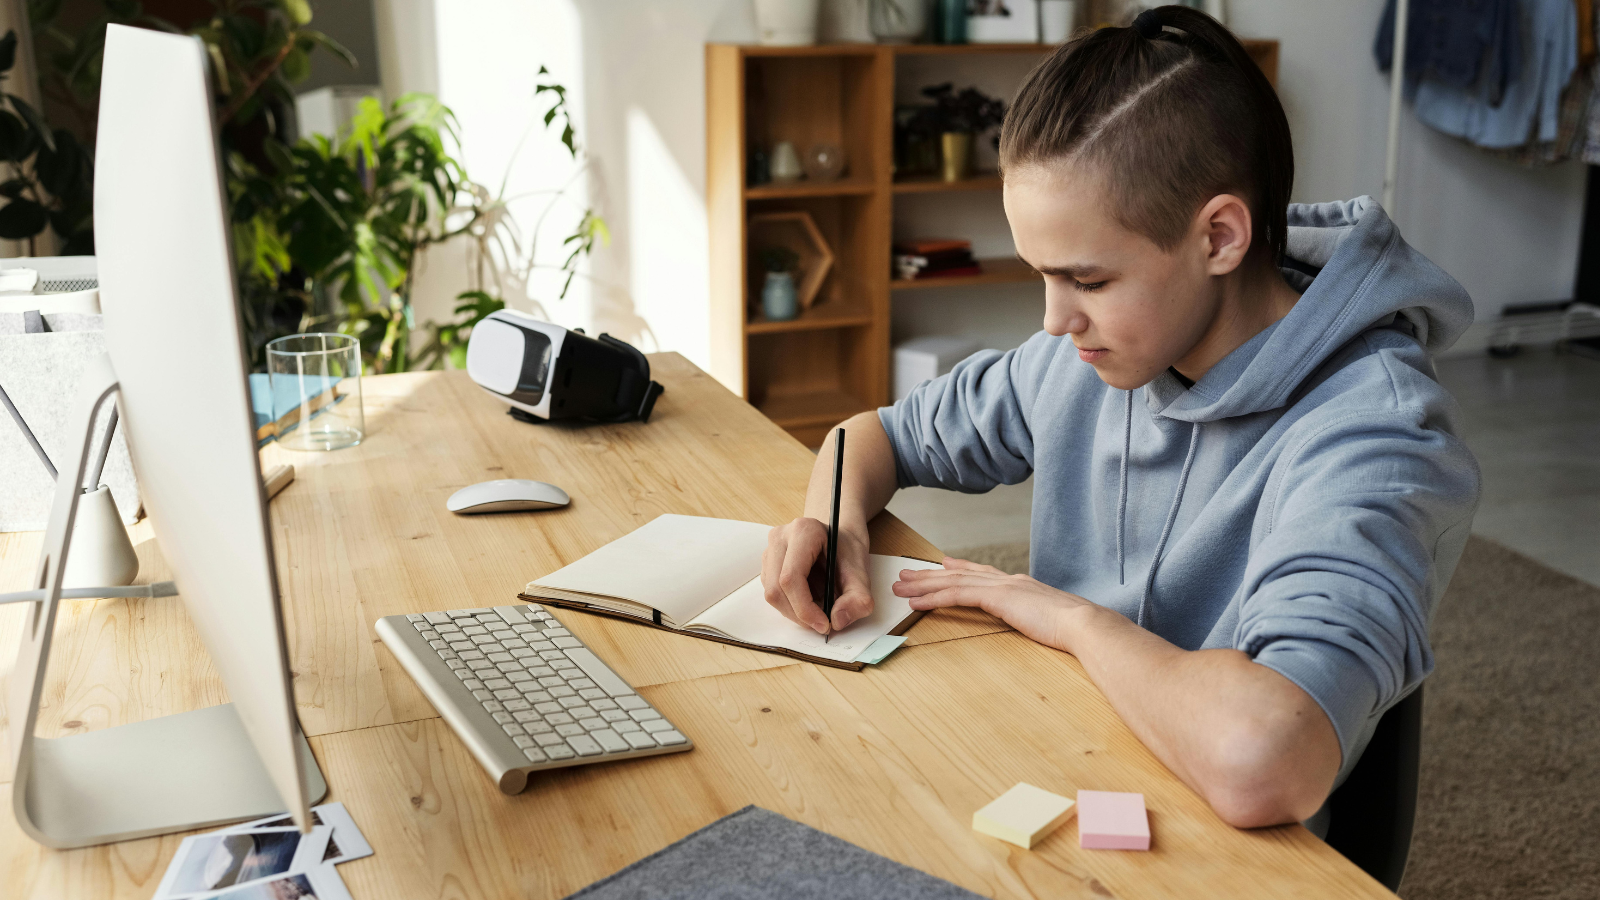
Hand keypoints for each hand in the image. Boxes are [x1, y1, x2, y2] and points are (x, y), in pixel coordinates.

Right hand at [761, 517, 873, 633]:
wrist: (840, 539)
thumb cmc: (847, 550)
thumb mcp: (861, 572)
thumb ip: (857, 598)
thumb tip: (838, 620)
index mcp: (803, 531)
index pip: (791, 577)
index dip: (804, 608)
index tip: (824, 625)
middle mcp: (780, 538)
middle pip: (777, 588)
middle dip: (800, 614)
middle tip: (822, 625)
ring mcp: (770, 551)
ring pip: (772, 594)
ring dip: (795, 612)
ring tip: (819, 608)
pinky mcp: (767, 565)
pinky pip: (772, 594)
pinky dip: (791, 606)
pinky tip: (809, 600)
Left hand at [893, 557, 1094, 651]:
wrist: (1085, 625)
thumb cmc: (1075, 631)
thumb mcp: (1052, 622)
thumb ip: (1039, 618)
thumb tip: (1038, 624)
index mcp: (1022, 586)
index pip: (983, 574)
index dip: (960, 568)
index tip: (943, 564)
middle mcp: (1009, 580)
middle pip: (961, 574)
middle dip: (931, 575)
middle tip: (907, 574)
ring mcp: (1003, 586)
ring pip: (953, 582)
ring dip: (923, 585)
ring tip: (900, 586)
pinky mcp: (997, 597)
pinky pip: (957, 595)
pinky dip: (933, 598)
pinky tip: (916, 602)